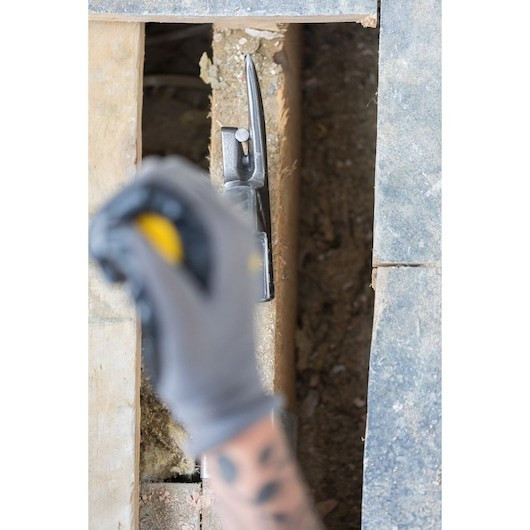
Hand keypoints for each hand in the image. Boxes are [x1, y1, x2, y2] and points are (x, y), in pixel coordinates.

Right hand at [89, 156, 277, 455]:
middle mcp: (222, 226)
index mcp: (227, 233)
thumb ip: (156, 271)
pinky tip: (127, 280)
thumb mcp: (181, 320)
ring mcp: (208, 238)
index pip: (170, 179)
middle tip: (107, 259)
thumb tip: (123, 228)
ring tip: (118, 276)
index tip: (106, 237)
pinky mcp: (193, 254)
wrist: (223, 391)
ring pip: (153, 203)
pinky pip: (152, 230)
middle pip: (160, 183)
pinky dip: (131, 247)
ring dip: (123, 230)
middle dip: (124, 211)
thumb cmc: (207, 364)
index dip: (129, 197)